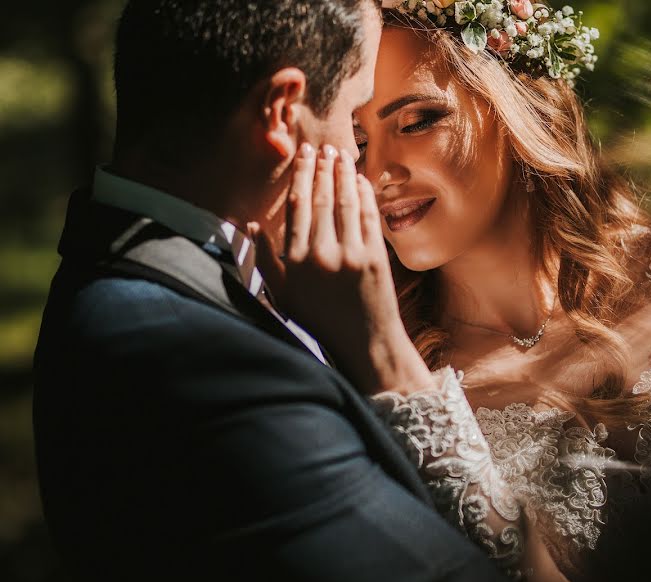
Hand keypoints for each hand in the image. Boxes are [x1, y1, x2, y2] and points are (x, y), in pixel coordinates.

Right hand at [251, 143, 432, 393]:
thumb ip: (265, 260)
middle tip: (322, 148)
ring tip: (341, 155)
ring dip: (343, 175)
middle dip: (322, 169)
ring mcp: (352, 255)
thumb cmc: (320, 320)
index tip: (303, 156)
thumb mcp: (282, 295)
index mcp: (296, 261)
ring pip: (345, 203)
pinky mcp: (376, 258)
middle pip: (321, 199)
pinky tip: (360, 180)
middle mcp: (322, 254)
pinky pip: (368, 217)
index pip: (297, 207)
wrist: (364, 341)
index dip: (301, 177)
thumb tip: (250, 225)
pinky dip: (364, 195)